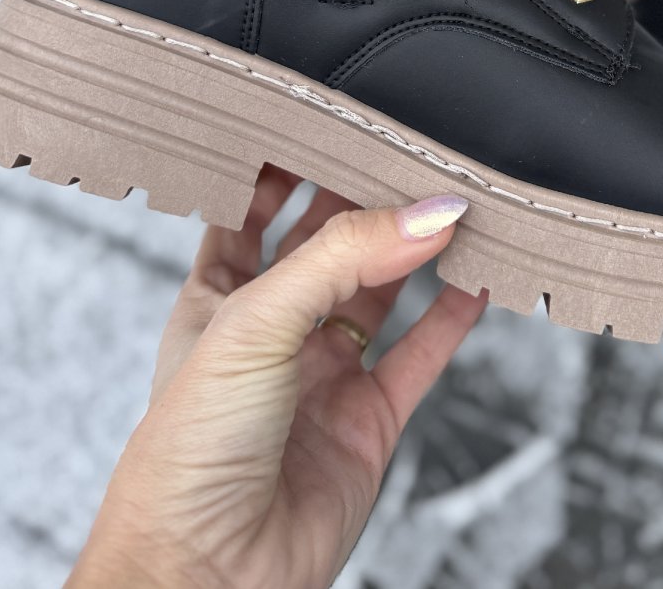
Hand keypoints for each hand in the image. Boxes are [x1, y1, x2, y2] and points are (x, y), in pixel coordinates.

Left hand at [67, 169, 483, 588]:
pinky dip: (453, 317)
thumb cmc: (186, 453)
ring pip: (381, 292)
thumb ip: (343, 258)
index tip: (328, 120)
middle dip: (365, 199)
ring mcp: (323, 374)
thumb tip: (426, 210)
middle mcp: (274, 330)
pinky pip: (420, 354)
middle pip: (329, 244)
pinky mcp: (367, 420)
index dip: (289, 167)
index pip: (256, 210)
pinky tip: (476, 279)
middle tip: (408, 152)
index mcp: (219, 298)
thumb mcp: (255, 322)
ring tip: (454, 203)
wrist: (208, 574)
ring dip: (415, 250)